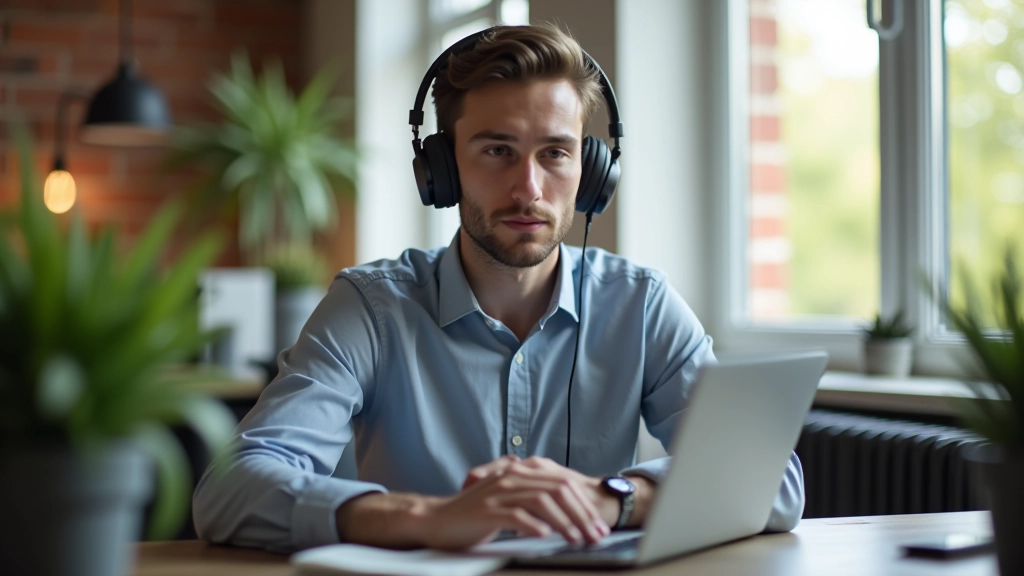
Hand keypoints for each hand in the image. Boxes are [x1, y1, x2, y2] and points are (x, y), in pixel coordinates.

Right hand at [417, 456, 611, 549]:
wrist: (437, 521)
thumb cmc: (474, 517)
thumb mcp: (508, 502)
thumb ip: (531, 500)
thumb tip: (566, 513)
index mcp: (519, 472)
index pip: (562, 483)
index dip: (584, 505)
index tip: (598, 525)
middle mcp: (511, 477)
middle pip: (557, 490)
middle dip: (581, 514)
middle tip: (596, 535)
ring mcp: (499, 492)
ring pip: (542, 501)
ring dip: (564, 521)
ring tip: (577, 539)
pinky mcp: (487, 510)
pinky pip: (517, 515)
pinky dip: (535, 525)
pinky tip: (547, 537)